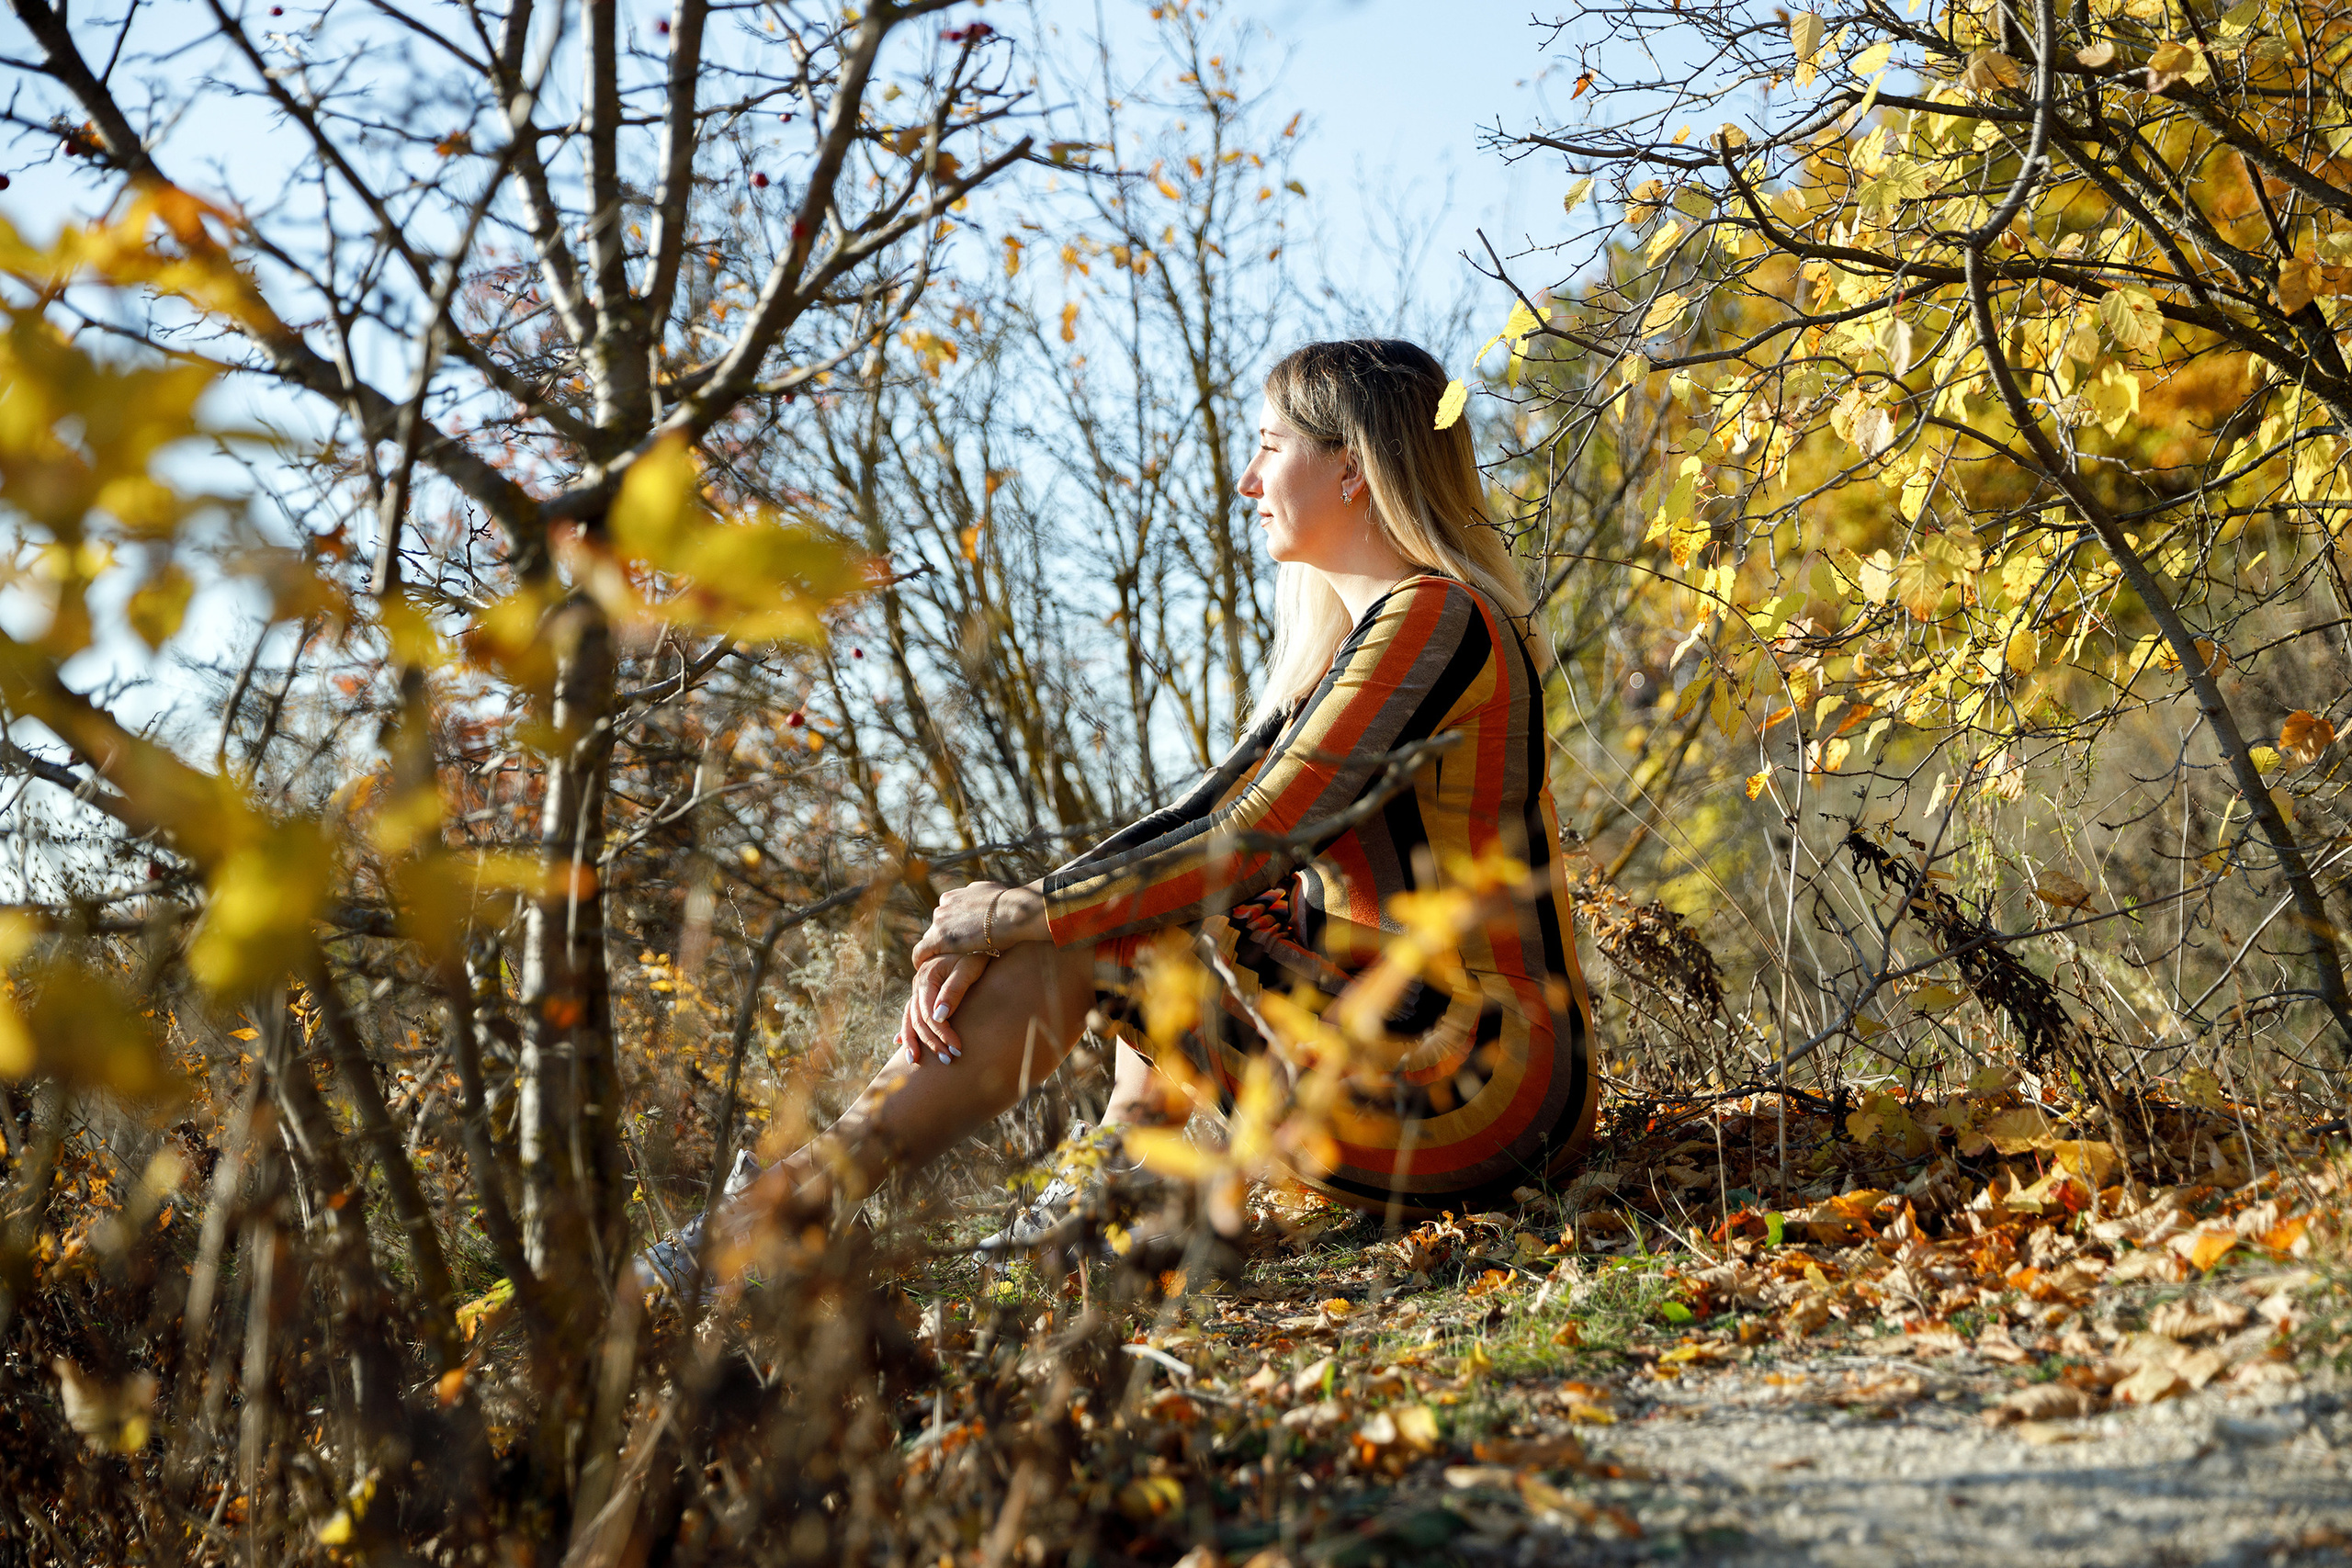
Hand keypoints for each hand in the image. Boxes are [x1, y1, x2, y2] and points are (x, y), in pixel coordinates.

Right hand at [896, 954, 989, 1064]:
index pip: (929, 1014)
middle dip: (931, 1042)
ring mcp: (918, 988)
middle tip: (947, 1061)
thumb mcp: (968, 969)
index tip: (956, 1049)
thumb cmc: (976, 954)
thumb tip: (938, 1017)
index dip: (941, 1033)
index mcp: (926, 977)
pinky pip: (910, 1013)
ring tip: (915, 1062)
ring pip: (909, 1018)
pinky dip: (906, 1029)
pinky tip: (899, 1043)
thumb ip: (953, 991)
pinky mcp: (923, 991)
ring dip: (913, 1040)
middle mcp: (918, 983)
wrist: (977, 936)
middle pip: (918, 1019)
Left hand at [909, 881, 1049, 971]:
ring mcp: (941, 919)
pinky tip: (923, 968)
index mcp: (960, 894)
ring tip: (939, 965)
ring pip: (931, 938)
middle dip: (944, 938)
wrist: (1014, 912)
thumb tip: (994, 902)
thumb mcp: (999, 894)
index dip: (953, 927)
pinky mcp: (940, 937)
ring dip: (935, 950)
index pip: (949, 912)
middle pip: (939, 924)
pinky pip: (922, 950)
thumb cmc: (1015, 906)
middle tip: (951, 955)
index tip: (958, 938)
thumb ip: (988, 899)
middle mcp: (946, 903)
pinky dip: (921, 959)